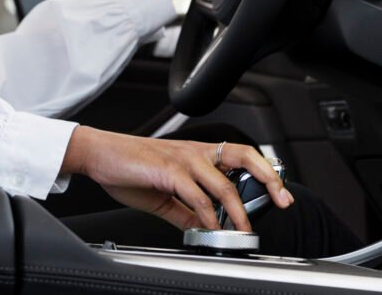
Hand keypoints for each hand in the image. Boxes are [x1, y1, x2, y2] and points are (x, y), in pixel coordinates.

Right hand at [60, 126, 292, 230]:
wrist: (100, 154)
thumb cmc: (130, 168)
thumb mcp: (165, 194)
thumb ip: (186, 210)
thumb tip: (203, 229)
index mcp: (198, 154)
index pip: (241, 156)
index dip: (264, 171)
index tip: (279, 193)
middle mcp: (196, 152)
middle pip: (244, 155)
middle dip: (268, 177)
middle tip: (281, 199)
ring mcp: (184, 159)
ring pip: (223, 182)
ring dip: (238, 209)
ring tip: (244, 229)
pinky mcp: (168, 170)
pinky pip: (196, 194)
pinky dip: (207, 214)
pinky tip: (209, 227)